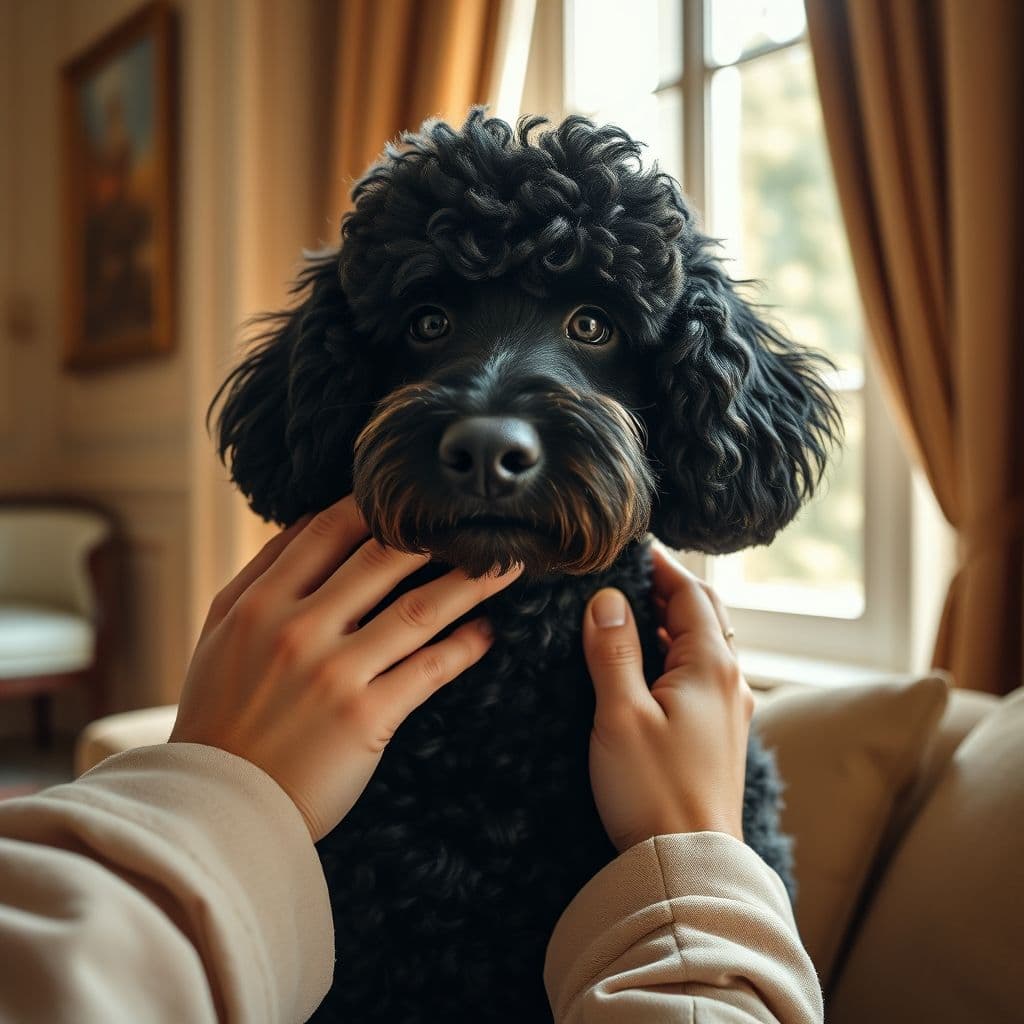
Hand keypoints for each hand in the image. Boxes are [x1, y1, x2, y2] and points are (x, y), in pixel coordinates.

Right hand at [170, 496, 520, 839]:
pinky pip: (428, 670)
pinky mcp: (366, 718)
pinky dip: (464, 646)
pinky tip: (486, 632)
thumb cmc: (220, 714)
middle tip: (479, 518)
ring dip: (470, 582)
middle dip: (437, 534)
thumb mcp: (221, 632)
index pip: (328, 529)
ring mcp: (334, 674)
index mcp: (260, 603)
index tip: (415, 495)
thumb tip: (309, 521)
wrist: (215, 806)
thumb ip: (262, 575)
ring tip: (506, 566)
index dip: (377, 505)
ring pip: (418, 610)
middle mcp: (298, 630)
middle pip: (383, 559)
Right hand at [581, 541, 751, 852]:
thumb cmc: (653, 791)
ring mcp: (728, 709)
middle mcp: (729, 681)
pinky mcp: (718, 735)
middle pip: (702, 614)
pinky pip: (698, 675)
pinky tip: (643, 668)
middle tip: (622, 576)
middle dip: (665, 589)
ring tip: (624, 614)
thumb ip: (613, 651)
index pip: (691, 591)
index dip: (661, 565)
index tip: (629, 547)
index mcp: (710, 666)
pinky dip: (672, 655)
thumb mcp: (621, 715)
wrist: (689, 864)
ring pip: (701, 645)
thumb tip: (607, 598)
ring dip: (666, 623)